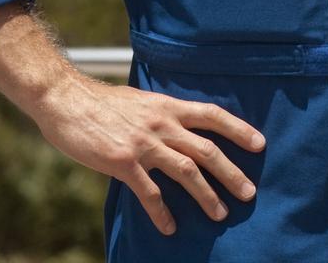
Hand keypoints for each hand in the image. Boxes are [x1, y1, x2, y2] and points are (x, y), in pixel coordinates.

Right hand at [37, 73, 265, 236]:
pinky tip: (170, 228)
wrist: (67, 99)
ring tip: (220, 214)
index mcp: (167, 106)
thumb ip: (162, 115)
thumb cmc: (103, 102)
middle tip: (249, 193)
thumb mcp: (141, 100)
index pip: (212, 114)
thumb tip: (181, 128)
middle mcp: (161, 123)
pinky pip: (149, 192)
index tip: (260, 143)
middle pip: (206, 148)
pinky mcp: (122, 162)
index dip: (238, 129)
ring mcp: (143, 143)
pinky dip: (162, 212)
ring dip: (206, 195)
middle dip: (231, 172)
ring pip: (186, 171)